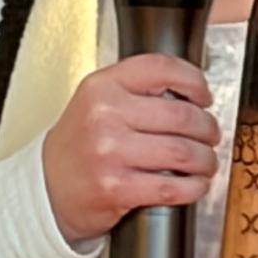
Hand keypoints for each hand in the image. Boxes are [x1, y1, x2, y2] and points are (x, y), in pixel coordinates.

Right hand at [41, 54, 218, 245]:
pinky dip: (194, 187)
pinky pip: (173, 187)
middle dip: (208, 128)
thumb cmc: (79, 145)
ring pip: (184, 152)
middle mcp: (105, 115)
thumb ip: (136, 90)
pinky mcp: (116, 188)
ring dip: (206, 160)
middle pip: (183, 115)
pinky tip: (195, 184)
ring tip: (206, 162)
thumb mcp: (96, 102)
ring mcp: (110, 152)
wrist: (46, 188)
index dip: (195, 81)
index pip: (163, 69)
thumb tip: (191, 94)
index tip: (204, 96)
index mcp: (102, 86)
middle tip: (210, 135)